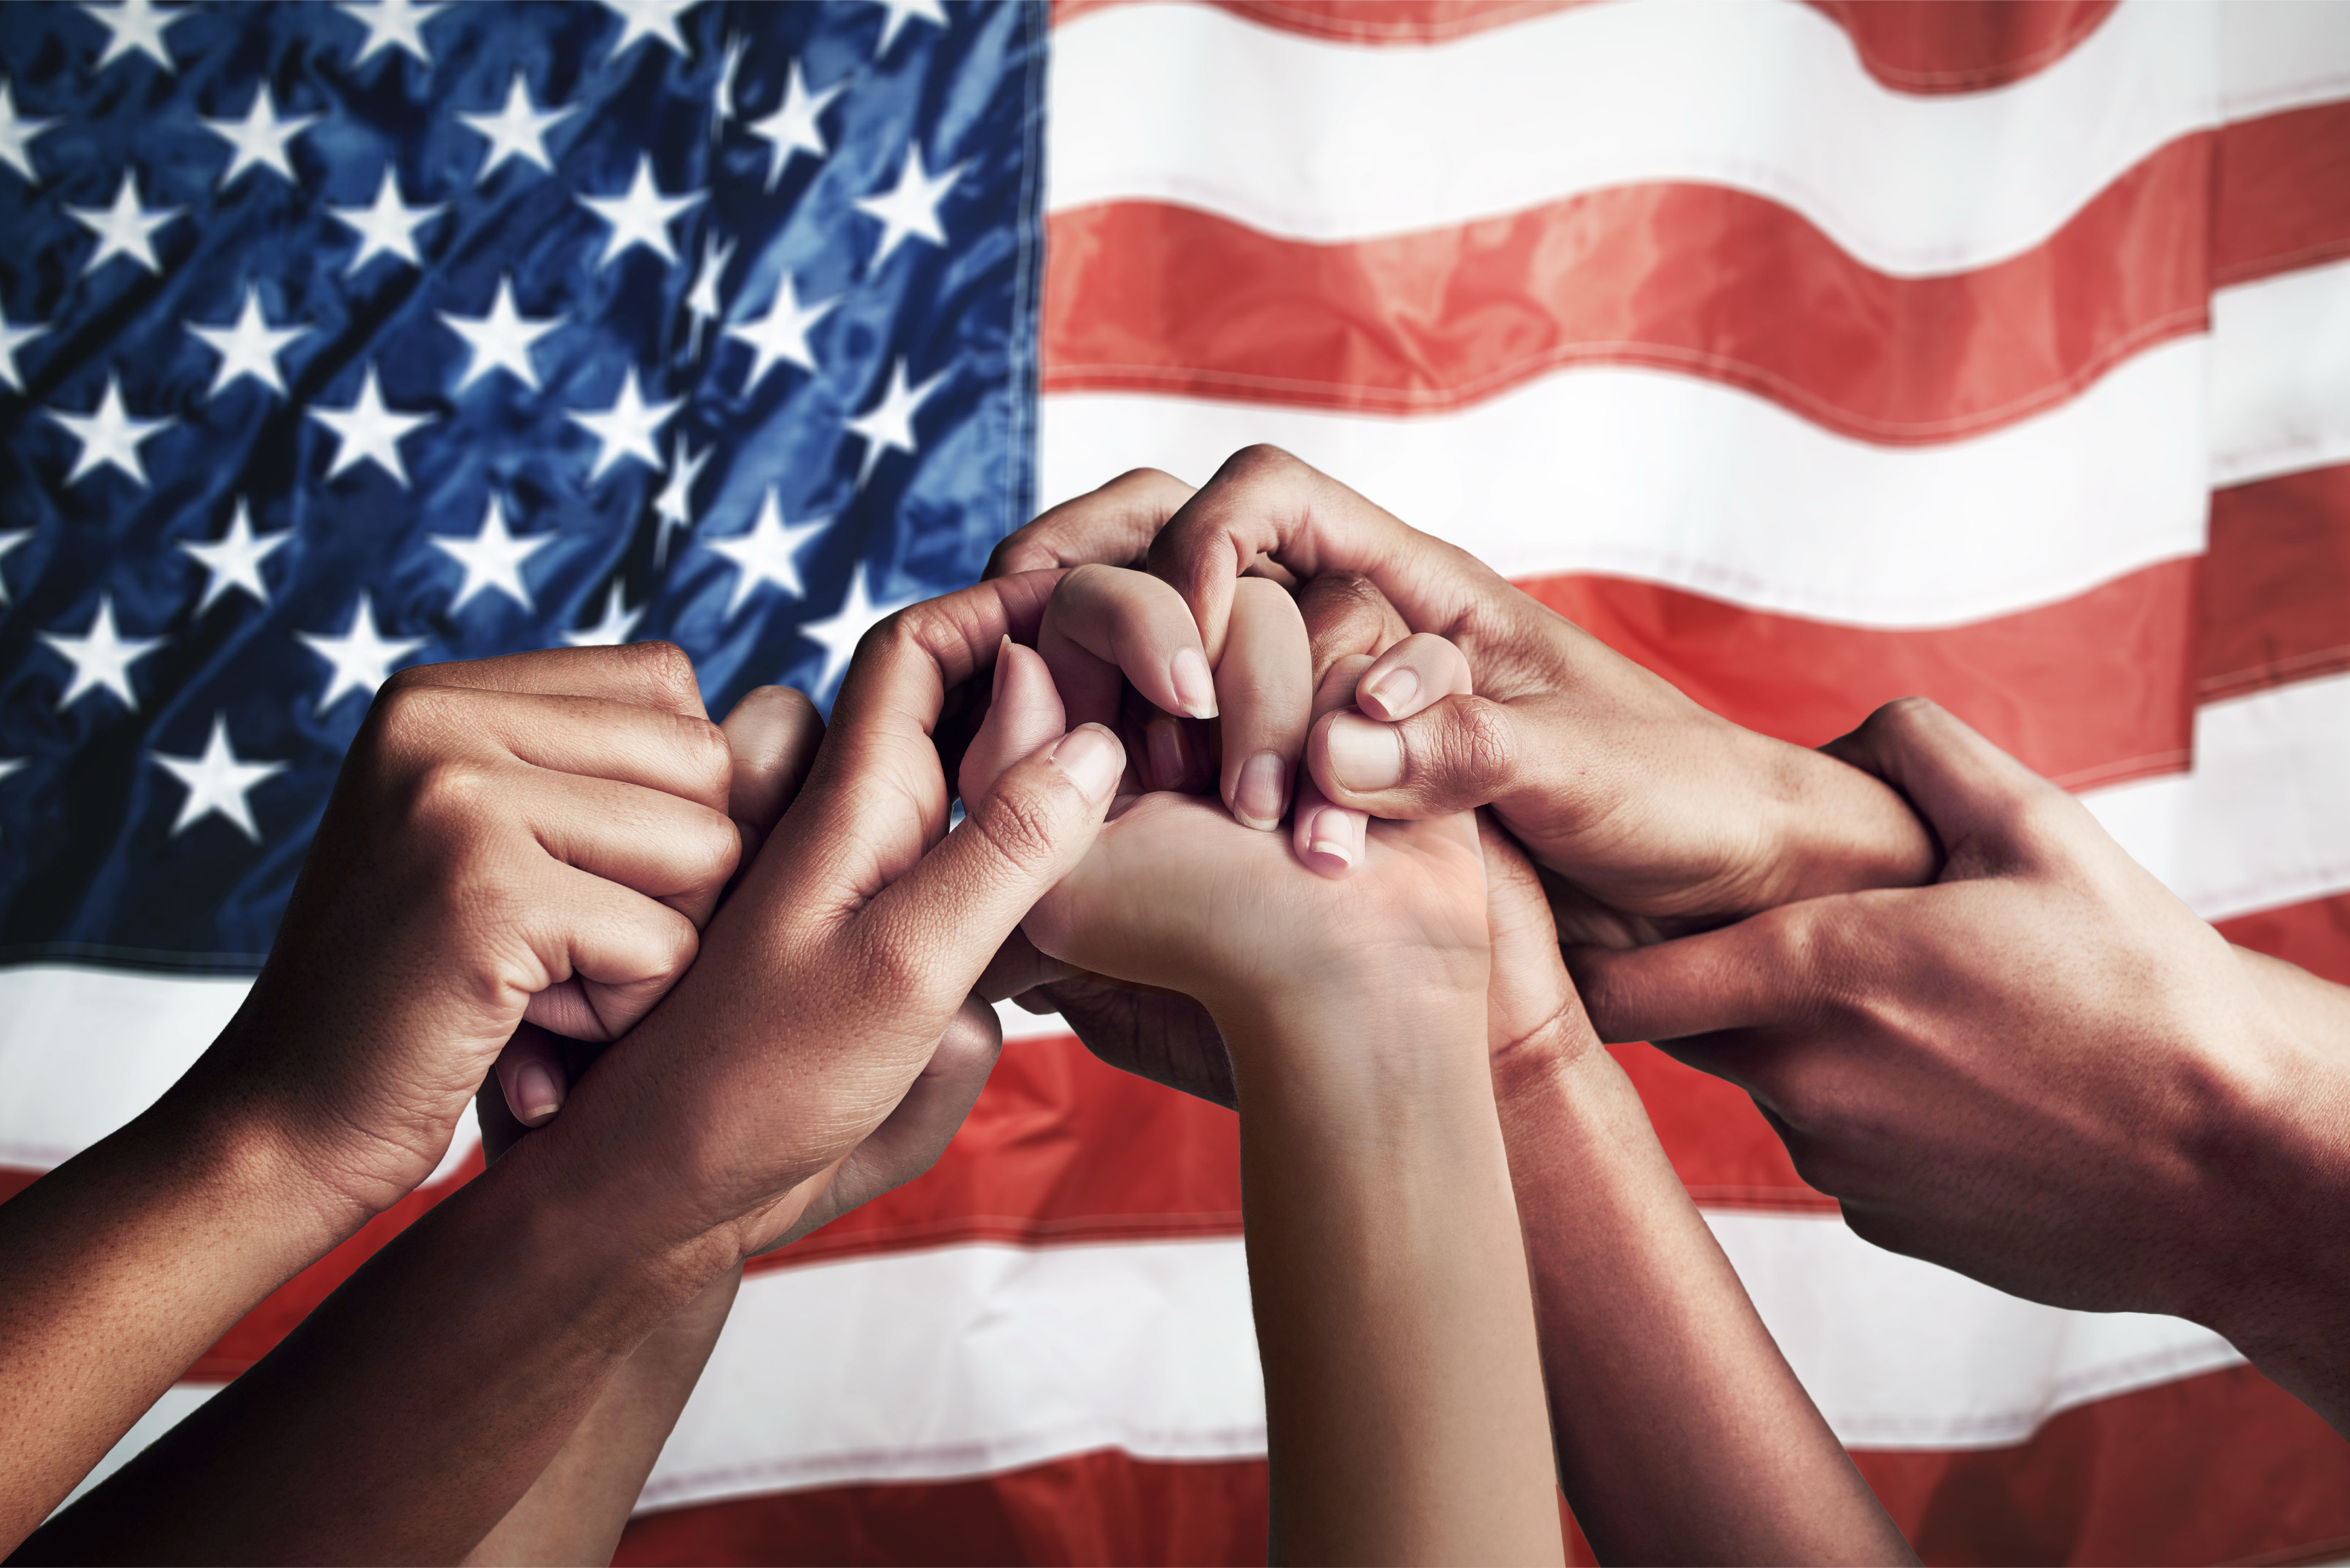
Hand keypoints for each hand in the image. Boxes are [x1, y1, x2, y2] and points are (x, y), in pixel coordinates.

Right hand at [190, 645, 751, 1219]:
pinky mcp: (485, 893)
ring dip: (656, 951)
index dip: (671, 798)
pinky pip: (670, 944)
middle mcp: (440, 721)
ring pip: (708, 851)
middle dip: (678, 880)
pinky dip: (626, 1015)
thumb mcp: (500, 844)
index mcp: (443, 695)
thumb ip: (610, 772)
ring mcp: (456, 799)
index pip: (668, 686)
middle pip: (706, 766)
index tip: (573, 879)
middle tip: (560, 951)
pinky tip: (530, 1035)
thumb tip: (794, 722)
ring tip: (540, 989)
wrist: (283, 1129)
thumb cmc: (424, 999)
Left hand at [502, 574, 1123, 1265]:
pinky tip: (1061, 928)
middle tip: (1151, 713)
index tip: (1104, 601)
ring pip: (973, 801)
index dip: (1004, 605)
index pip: (922, 648)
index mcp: (851, 803)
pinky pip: (973, 895)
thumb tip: (1095, 739)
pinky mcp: (884, 960)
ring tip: (1130, 806)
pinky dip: (1021, 885)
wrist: (669, 1197)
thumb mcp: (905, 965)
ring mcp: (871, 894)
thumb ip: (1003, 850)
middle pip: (958, 709)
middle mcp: (856, 829)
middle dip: (1048, 694)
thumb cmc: (757, 1087)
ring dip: (1042, 791)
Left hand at [964, 566, 1486, 1040]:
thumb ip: (1006, 779)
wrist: (1362, 1005)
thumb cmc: (1209, 959)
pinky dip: (1399, 708)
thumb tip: (1024, 659)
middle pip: (1200, 579)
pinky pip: (1393, 638)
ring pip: (1292, 604)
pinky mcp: (1376, 709)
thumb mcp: (1058, 888)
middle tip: (1232, 785)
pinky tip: (1371, 795)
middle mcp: (1183, 695)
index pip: (1077, 595)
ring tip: (1299, 835)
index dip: (1121, 612)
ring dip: (1297, 714)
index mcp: (1087, 728)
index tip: (1178, 691)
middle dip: (1229, 676)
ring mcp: (1286, 694)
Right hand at [992, 449, 1937, 945]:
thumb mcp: (1588, 773)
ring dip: (1123, 705)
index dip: (1204, 546)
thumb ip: (1468, 753)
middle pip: (1190, 560)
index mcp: (1419, 591)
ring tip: (1085, 775)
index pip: (1268, 498)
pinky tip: (1118, 837)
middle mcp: (1353, 641)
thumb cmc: (1683, 808)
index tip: (1190, 655)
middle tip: (1036, 658)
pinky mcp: (1315, 808)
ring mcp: (1325, 723)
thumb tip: (1331, 759)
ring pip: (1182, 669)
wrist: (1721, 907)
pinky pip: (1210, 770)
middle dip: (1108, 594)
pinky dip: (1155, 788)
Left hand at [1566, 697, 2349, 1427]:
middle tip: (1781, 933)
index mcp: (1822, 974)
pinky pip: (1836, 1147)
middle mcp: (1805, 1081)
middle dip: (1709, 977)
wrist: (2245, 1167)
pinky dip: (1868, 1111)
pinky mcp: (1881, 1222)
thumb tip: (1834, 742)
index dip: (1590, 947)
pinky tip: (1961, 1088)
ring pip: (1770, 1082)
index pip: (1619, 979)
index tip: (1592, 915)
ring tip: (1925, 1016)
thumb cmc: (2148, 992)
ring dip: (1808, 1043)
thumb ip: (1914, 750)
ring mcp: (1838, 1165)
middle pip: (1685, 1022)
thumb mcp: (2039, 825)